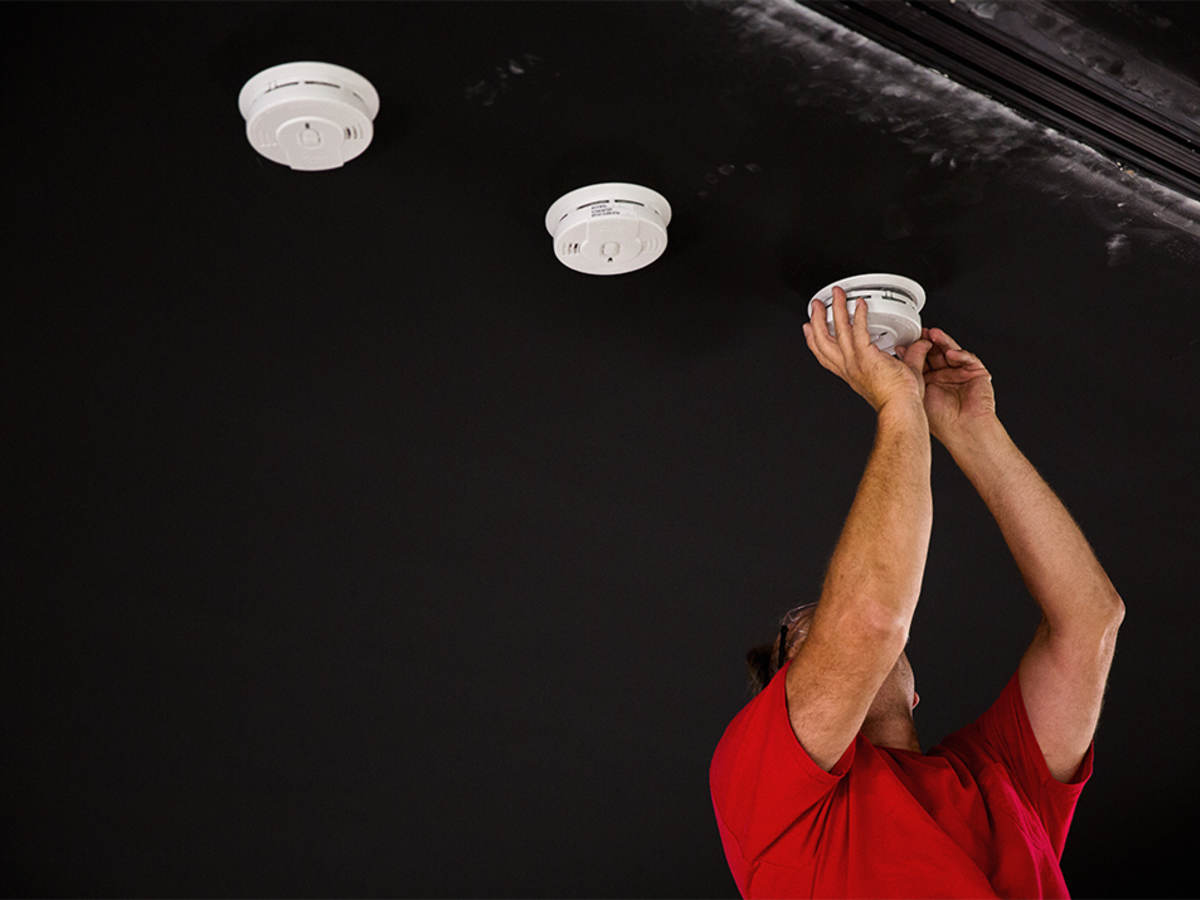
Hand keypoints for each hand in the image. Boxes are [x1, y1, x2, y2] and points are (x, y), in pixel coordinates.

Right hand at [803, 286, 933, 413]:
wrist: (901, 408)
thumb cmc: (900, 399)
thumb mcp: (904, 373)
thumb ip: (912, 355)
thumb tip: (920, 345)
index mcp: (852, 373)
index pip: (826, 355)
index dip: (814, 341)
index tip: (809, 328)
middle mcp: (849, 367)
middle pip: (822, 342)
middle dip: (816, 321)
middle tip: (816, 306)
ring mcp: (855, 362)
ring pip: (836, 332)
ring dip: (835, 310)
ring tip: (836, 295)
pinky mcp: (866, 357)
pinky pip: (858, 331)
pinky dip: (858, 315)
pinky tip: (860, 304)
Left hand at [896, 326, 997, 444]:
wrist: (962, 431)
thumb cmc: (941, 419)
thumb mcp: (920, 390)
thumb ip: (912, 370)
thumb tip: (900, 352)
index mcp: (931, 380)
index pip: (923, 359)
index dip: (916, 350)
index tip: (907, 341)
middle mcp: (946, 375)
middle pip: (937, 353)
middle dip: (929, 342)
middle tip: (922, 333)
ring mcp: (962, 373)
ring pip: (952, 352)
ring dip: (943, 342)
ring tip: (934, 335)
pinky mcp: (977, 373)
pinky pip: (968, 359)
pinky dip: (960, 355)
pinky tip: (951, 354)